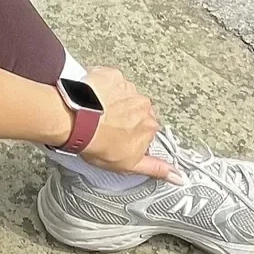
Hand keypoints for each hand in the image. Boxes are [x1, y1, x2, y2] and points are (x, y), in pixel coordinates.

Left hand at [77, 67, 182, 184]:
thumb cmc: (99, 144)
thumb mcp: (129, 164)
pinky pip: (110, 79)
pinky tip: (91, 96)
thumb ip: (156, 168)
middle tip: (106, 124)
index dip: (132, 133)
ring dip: (113, 100)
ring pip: (123, 94)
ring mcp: (127, 88)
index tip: (120, 137)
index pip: (147, 129)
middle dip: (125, 115)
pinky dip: (102, 86)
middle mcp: (143, 104)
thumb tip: (178, 177)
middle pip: (137, 110)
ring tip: (95, 111)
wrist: (76, 122)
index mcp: (150, 126)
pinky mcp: (111, 75)